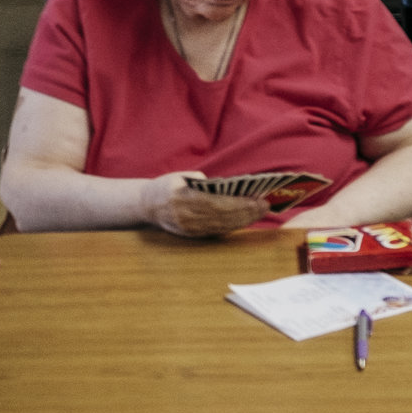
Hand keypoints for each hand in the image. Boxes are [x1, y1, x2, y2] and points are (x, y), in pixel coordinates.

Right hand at [143, 172, 266, 238]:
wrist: (146, 205)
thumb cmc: (166, 186)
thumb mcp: (181, 177)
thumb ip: (203, 182)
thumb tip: (228, 188)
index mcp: (182, 198)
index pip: (218, 203)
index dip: (240, 203)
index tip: (257, 199)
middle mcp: (186, 216)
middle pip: (223, 217)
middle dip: (247, 212)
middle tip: (265, 206)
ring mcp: (189, 228)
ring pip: (222, 226)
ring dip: (243, 220)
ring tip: (259, 212)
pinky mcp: (191, 235)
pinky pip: (216, 231)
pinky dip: (233, 226)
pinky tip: (245, 220)